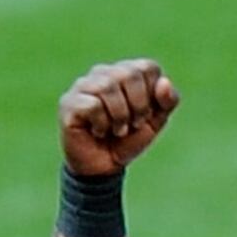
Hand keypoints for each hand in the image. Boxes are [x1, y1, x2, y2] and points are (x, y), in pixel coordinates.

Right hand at [59, 59, 177, 174]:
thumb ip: (167, 102)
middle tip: (133, 125)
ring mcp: (83, 85)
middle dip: (138, 106)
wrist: (103, 168)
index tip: (146, 115)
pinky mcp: (69, 102)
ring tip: (116, 130)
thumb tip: (164, 82)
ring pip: (108, 86)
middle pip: (129, 74)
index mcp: (126, 72)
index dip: (153, 95)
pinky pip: (92, 104)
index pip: (147, 67)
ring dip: (120, 116)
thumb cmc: (127, 141)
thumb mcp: (154, 123)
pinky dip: (102, 123)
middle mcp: (103, 72)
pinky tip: (97, 131)